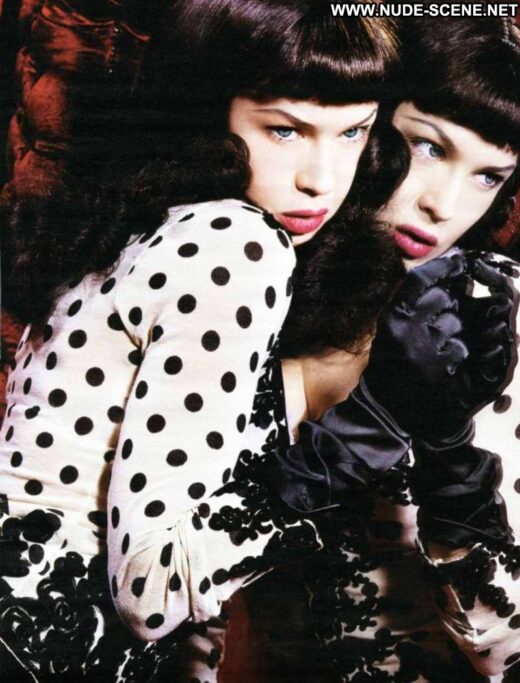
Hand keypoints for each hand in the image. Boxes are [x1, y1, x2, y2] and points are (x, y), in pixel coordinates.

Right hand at [362, 252, 514, 438]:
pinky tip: (439, 363)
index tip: (458, 261)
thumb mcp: (389, 329)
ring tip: (432, 348)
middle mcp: (404, 329)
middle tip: (432, 325)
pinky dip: (453, 355)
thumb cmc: (388, 362)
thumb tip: (443, 280)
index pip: (418, 279)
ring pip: (454, 324)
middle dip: (444, 309)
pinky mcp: (437, 368)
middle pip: (441, 299)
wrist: (383, 405)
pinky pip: (459, 348)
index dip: (441, 267)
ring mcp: (422, 349)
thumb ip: (408, 305)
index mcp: (389, 316)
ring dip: (449, 334)